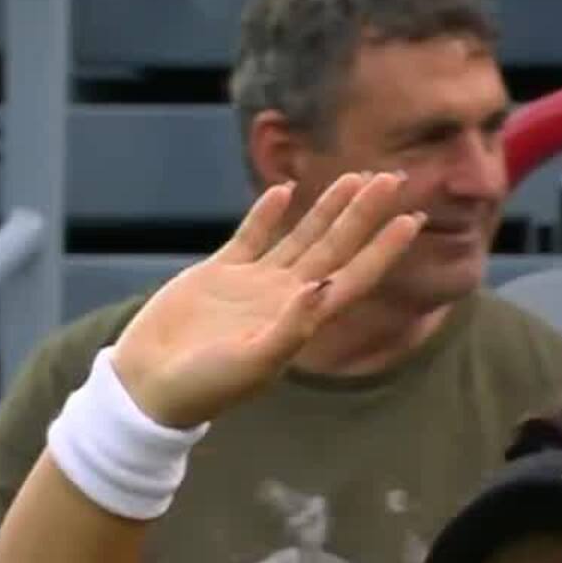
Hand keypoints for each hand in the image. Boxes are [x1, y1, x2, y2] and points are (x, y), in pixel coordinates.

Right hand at [111, 172, 422, 427]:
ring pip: (301, 236)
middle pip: (335, 247)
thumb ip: (291, 327)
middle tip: (392, 178)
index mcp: (301, 321)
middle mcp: (285, 298)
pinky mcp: (220, 273)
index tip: (411, 218)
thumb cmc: (204, 386)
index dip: (384, 249)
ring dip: (327, 207)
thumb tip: (324, 285)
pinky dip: (268, 212)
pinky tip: (285, 188)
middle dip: (364, 214)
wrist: (150, 386)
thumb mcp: (252, 363)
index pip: (354, 277)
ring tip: (354, 175)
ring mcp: (254, 284)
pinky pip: (252, 235)